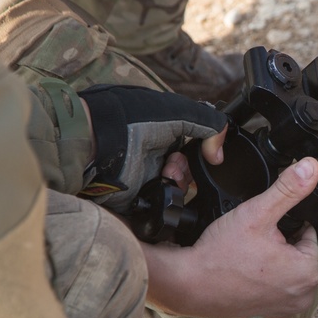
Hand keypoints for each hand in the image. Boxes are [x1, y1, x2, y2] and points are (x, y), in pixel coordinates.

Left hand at [78, 84, 227, 210]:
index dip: (204, 152)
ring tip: (166, 174)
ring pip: (178, 189)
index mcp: (164, 131)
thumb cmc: (132, 119)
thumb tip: (219, 154)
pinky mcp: (137, 198)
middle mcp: (156, 153)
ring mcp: (146, 176)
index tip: (208, 155)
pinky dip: (167, 200)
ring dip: (179, 182)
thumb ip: (209, 124)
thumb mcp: (180, 111)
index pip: (194, 146)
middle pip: (188, 171)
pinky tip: (161, 188)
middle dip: (188, 170)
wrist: (98, 142)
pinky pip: (162, 205)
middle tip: (176, 164)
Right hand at [140, 158, 317, 317]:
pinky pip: (277, 286)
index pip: (313, 233)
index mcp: (309, 272)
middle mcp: (304, 295)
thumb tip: (311, 169)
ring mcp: (288, 308)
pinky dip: (265, 276)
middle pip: (302, 251)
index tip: (268, 225)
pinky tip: (246, 269)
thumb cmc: (219, 255)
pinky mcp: (271, 313)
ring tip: (250, 254)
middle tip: (255, 241)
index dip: (291, 222)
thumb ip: (288, 189)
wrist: (187, 284)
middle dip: (283, 241)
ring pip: (289, 268)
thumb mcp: (257, 213)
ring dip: (275, 258)